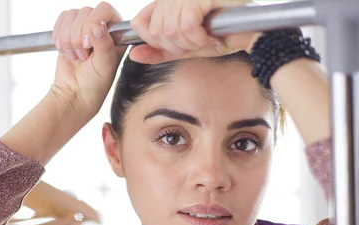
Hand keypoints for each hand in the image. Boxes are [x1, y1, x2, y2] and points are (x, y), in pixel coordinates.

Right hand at [51, 2, 125, 118]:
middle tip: (82, 56)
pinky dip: (59, 34)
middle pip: (85, 11)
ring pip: (71, 15)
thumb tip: (97, 25)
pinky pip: (61, 19)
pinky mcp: (69, 30)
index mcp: (117, 32)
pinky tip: (64, 49)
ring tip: (75, 56)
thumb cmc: (95, 84)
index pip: (105, 10)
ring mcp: (84, 27)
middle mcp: (101, 26)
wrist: (75, 94)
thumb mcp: (104, 66)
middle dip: (78, 36)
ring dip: (68, 38)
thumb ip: (104, 45)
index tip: (88, 45)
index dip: (92, 23)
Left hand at [129, 0, 261, 63]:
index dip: (152, 41)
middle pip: (155, 31)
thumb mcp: (185, 48)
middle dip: (175, 47)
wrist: (253, 31)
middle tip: (197, 44)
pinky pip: (186, 25)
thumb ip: (158, 52)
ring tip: (206, 40)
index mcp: (167, 2)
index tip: (175, 45)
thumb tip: (134, 55)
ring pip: (169, 30)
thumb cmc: (222, 35)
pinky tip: (211, 37)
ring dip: (189, 44)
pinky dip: (198, 38)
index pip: (140, 23)